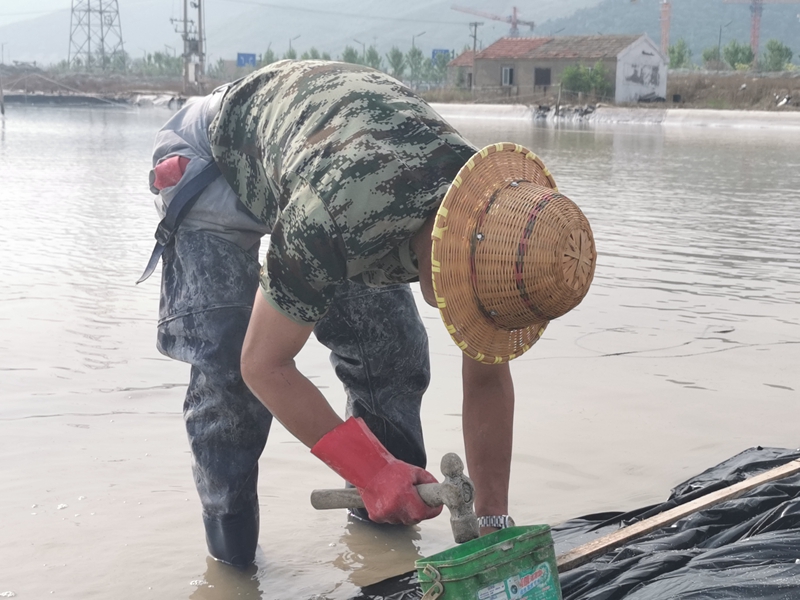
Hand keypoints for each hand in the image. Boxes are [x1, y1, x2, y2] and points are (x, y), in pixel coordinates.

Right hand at [312, 417, 442, 525]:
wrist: (368, 470)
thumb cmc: (392, 470)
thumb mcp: (415, 472)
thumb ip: (429, 482)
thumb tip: (438, 492)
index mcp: (404, 497)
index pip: (426, 512)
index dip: (433, 509)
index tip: (435, 506)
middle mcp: (394, 508)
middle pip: (415, 518)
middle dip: (420, 511)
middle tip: (419, 499)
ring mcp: (384, 514)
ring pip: (403, 520)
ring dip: (406, 512)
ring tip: (401, 496)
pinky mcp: (376, 517)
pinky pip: (391, 519)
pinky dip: (394, 513)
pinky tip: (391, 500)